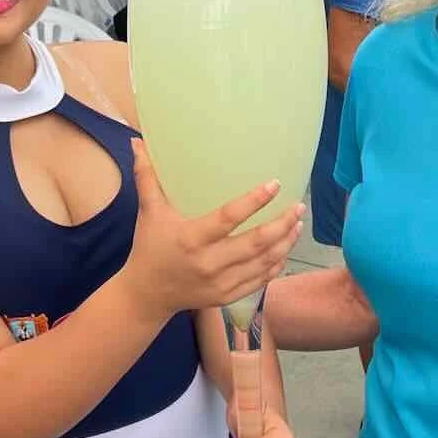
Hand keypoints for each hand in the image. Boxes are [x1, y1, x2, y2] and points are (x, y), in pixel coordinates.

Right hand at [121, 139, 302, 321]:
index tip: (275, 184)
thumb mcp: (148, 212)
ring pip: (264, 263)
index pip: (228, 218)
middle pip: (256, 243)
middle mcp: (208, 263)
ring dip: (285, 243)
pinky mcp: (227, 296)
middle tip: (299, 206)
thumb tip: (138, 141)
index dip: (253, 201)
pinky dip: (276, 264)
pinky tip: (285, 248)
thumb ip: (147, 177)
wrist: (147, 294)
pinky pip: (260, 281)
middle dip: (282, 224)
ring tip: (298, 223)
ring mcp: (220, 283)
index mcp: (191, 238)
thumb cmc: (149, 246)